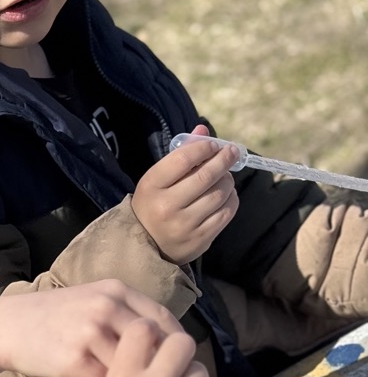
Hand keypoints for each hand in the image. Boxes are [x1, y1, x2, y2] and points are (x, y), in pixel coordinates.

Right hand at [0, 279, 182, 376]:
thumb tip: (163, 337)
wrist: (7, 328)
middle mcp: (106, 307)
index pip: (162, 317)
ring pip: (132, 364)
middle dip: (165, 367)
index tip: (184, 364)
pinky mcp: (74, 358)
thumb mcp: (90, 299)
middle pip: (152, 341)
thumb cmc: (53, 318)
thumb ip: (124, 312)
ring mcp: (89, 332)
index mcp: (115, 291)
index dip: (177, 343)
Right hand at [132, 124, 239, 262]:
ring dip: (228, 180)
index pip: (183, 159)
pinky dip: (231, 199)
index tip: (213, 145)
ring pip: (219, 194)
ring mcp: (184, 225)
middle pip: (206, 176)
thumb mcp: (157, 180)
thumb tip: (203, 130)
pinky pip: (225, 213)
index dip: (203, 148)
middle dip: (224, 160)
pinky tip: (226, 195)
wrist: (145, 247)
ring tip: (225, 177)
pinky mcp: (199, 239)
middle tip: (231, 153)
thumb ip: (180, 155)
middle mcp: (166, 206)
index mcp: (151, 187)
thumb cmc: (153, 205)